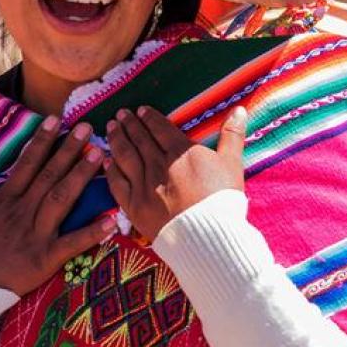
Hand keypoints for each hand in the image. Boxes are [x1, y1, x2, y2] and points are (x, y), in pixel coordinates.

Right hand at [0, 118, 114, 294]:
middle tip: (87, 128)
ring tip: (99, 155)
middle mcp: (22, 212)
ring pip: (61, 199)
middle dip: (68, 150)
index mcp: (4, 200)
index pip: (26, 164)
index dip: (42, 141)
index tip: (56, 120)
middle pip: (49, 175)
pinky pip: (72, 244)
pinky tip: (112, 219)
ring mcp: (35, 234)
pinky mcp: (45, 259)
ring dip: (80, 176)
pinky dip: (92, 233)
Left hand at [105, 106, 247, 238]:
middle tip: (121, 114)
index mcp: (181, 152)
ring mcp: (144, 185)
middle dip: (129, 124)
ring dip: (117, 139)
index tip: (141, 110)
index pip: (160, 129)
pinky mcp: (134, 206)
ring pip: (125, 156)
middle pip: (140, 140)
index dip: (149, 118)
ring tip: (110, 128)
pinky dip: (111, 170)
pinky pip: (117, 183)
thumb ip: (232, 135)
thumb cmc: (222, 200)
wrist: (207, 236)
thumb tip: (240, 109)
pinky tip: (106, 161)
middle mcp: (158, 165)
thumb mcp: (232, 164)